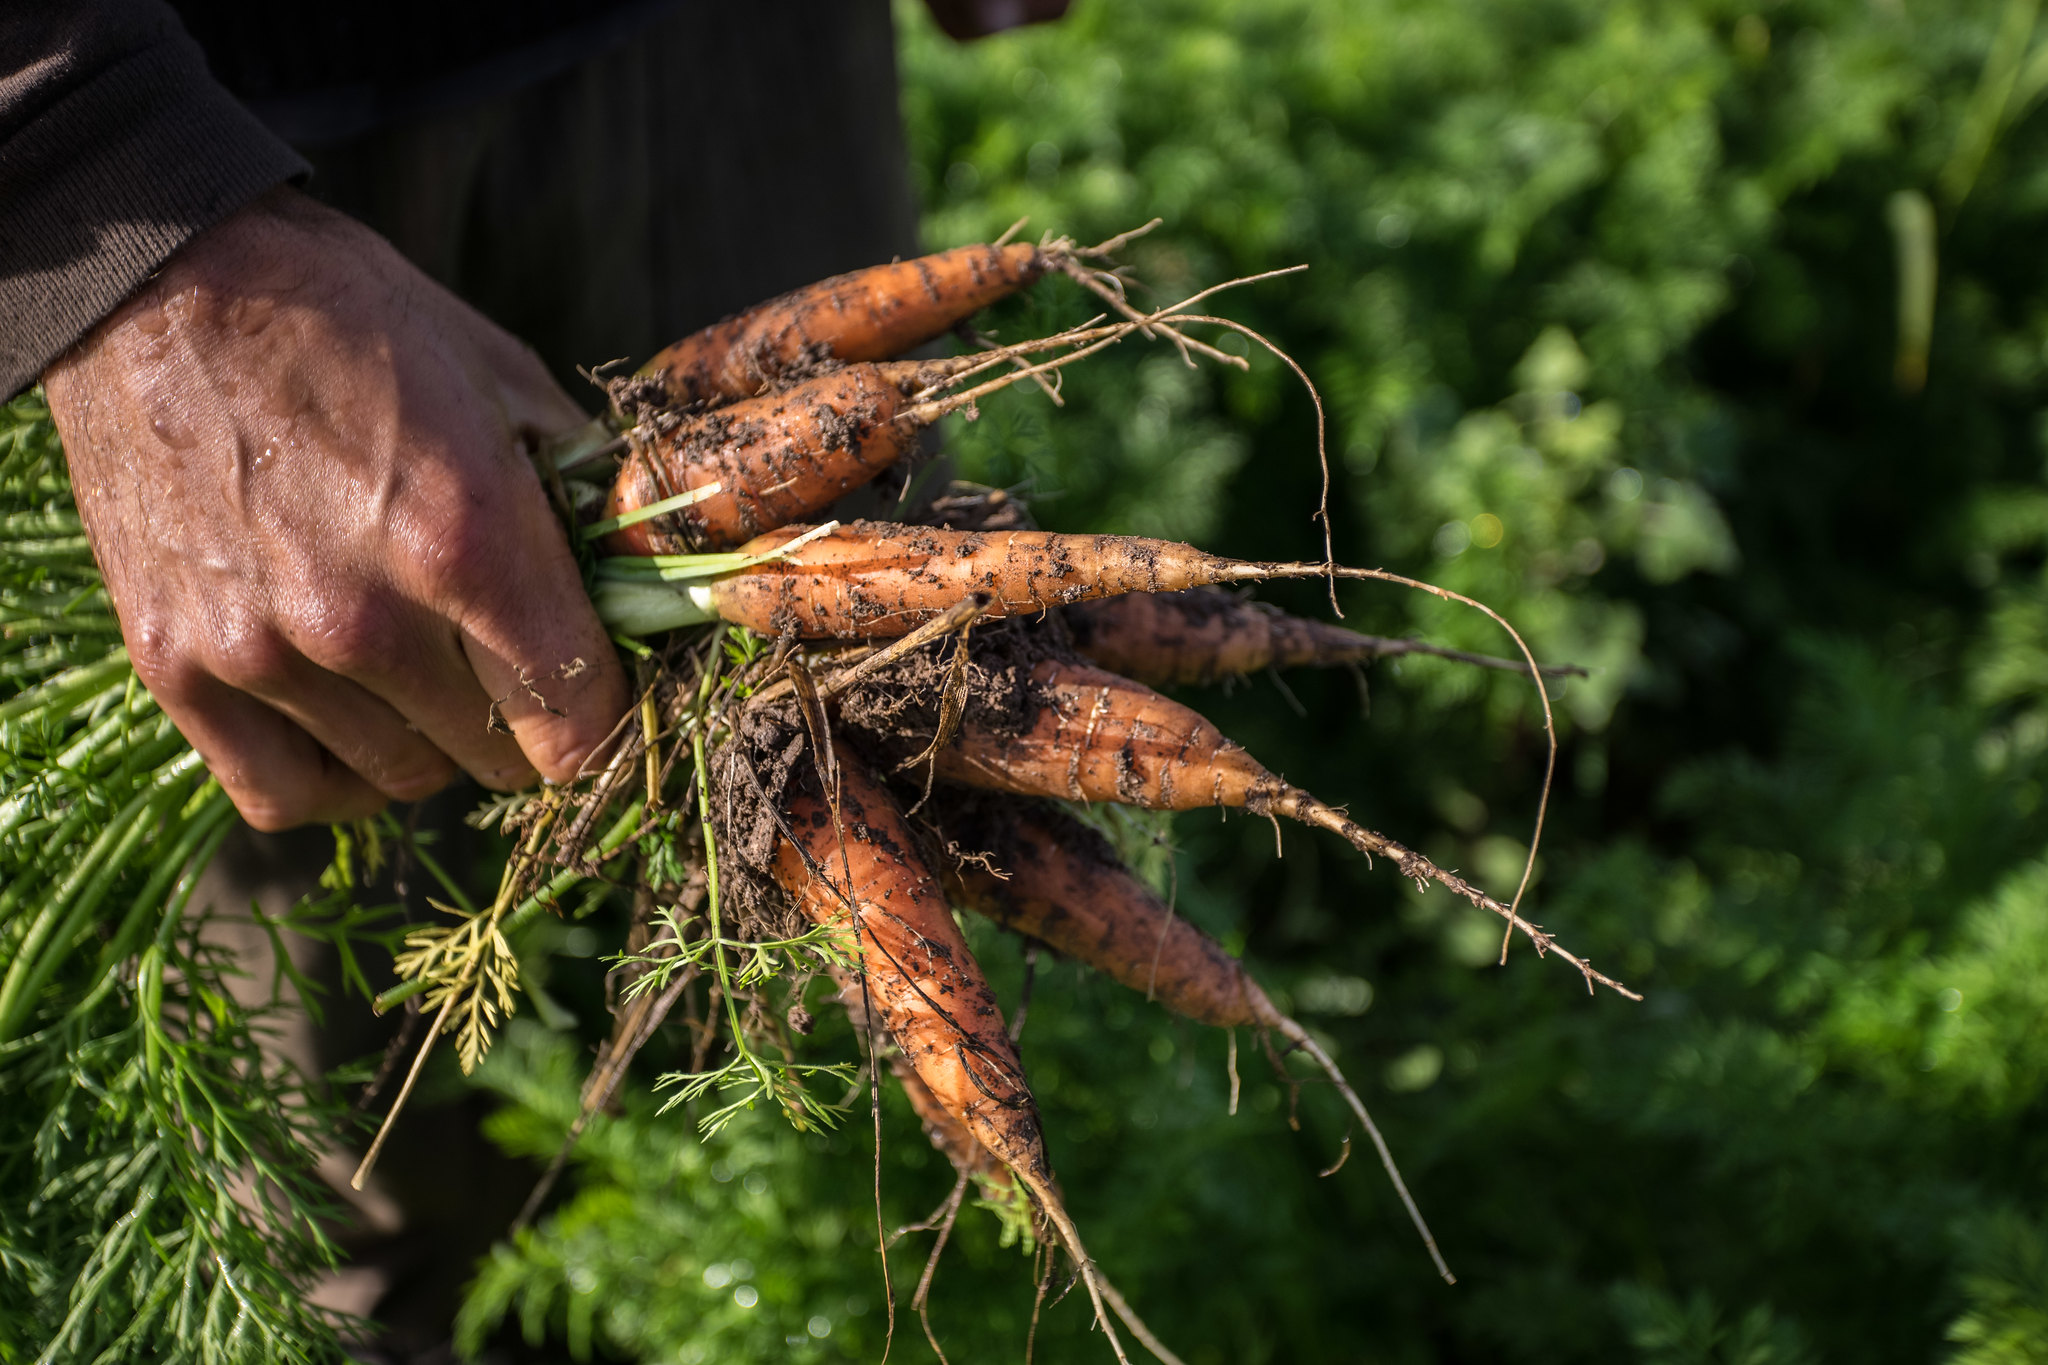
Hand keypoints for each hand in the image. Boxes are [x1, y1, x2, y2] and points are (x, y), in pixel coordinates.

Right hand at [44, 187, 629, 830]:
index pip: (578, 725)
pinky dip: (331, 776)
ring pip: (401, 779)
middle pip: (496, 761)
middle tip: (499, 657)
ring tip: (416, 665)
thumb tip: (640, 572)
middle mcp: (365, 618)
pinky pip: (285, 795)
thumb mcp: (501, 376)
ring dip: (427, 739)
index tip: (594, 684)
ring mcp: (262, 653)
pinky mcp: (176, 669)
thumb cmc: (351, 321)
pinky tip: (346, 721)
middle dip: (519, 719)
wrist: (162, 284)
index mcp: (467, 541)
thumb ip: (578, 489)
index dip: (602, 713)